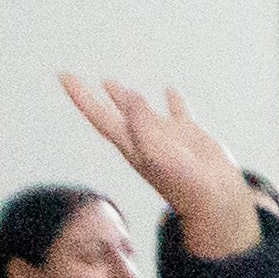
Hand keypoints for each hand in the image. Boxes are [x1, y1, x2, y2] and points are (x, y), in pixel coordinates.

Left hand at [57, 77, 256, 261]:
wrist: (215, 201)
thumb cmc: (184, 184)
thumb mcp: (157, 154)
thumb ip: (141, 124)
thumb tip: (131, 95)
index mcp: (131, 145)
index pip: (98, 116)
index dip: (81, 97)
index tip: (64, 77)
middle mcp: (144, 139)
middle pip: (112, 113)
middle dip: (93, 97)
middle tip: (75, 80)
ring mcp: (166, 136)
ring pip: (141, 110)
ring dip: (125, 97)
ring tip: (109, 82)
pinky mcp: (188, 135)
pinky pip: (177, 112)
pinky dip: (172, 101)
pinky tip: (169, 91)